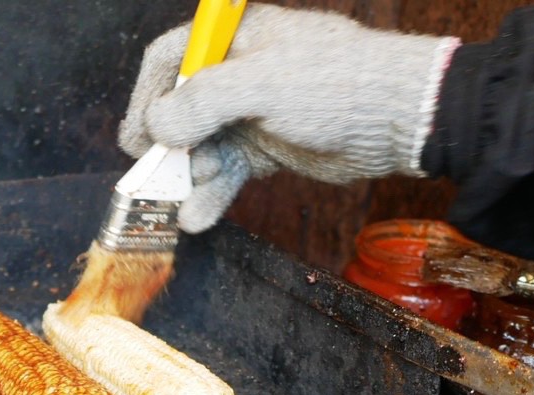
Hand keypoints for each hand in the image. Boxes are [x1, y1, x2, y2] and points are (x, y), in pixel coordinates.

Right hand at [118, 4, 457, 232]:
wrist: (397, 119)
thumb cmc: (337, 83)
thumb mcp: (263, 83)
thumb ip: (204, 102)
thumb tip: (157, 126)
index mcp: (235, 39)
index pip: (170, 59)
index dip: (146, 97)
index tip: (136, 136)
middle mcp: (237, 73)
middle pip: (179, 109)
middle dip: (167, 147)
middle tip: (156, 177)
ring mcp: (251, 113)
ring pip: (200, 147)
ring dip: (188, 179)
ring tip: (185, 204)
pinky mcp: (266, 148)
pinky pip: (226, 172)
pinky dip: (211, 195)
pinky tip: (199, 217)